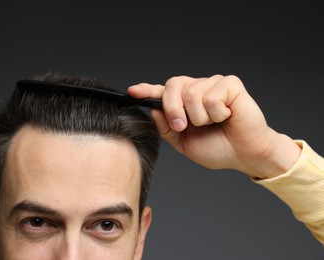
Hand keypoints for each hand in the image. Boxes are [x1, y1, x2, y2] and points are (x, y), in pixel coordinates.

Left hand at [128, 75, 300, 178]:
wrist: (244, 155)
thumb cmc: (217, 147)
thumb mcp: (183, 142)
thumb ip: (165, 127)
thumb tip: (153, 109)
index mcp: (184, 102)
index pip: (162, 92)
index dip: (146, 90)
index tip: (132, 91)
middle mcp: (197, 89)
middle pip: (173, 85)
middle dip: (173, 109)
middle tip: (183, 126)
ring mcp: (213, 84)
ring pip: (191, 93)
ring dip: (200, 117)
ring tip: (213, 122)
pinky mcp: (230, 84)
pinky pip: (211, 97)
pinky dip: (216, 114)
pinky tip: (227, 116)